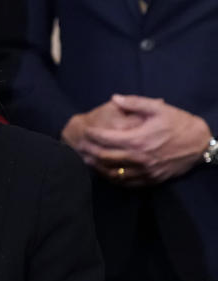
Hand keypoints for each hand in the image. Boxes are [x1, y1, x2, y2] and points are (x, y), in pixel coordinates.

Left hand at [77, 95, 210, 184]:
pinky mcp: (150, 180)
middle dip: (89, 151)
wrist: (200, 144)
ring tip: (87, 159)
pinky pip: (125, 182)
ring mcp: (144, 171)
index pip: (106, 139)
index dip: (92, 135)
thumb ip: (134, 103)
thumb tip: (114, 98)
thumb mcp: (159, 108)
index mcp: (138, 139)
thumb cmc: (179, 123)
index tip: (86, 130)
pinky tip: (105, 172)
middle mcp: (138, 158)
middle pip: (104, 158)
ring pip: (112, 173)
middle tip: (80, 146)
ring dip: (97, 166)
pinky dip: (112, 177)